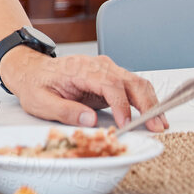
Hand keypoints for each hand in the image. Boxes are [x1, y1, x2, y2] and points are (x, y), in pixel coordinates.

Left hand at [0, 49, 167, 131]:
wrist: (33, 71)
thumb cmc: (36, 85)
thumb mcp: (40, 102)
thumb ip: (65, 111)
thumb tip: (89, 121)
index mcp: (80, 69)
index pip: (109, 84)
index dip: (121, 105)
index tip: (126, 124)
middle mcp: (98, 66)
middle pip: (130, 81)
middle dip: (147, 104)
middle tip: (156, 126)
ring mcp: (106, 71)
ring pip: (137, 83)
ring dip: (152, 103)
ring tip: (160, 124)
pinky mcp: (111, 79)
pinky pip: (133, 88)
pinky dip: (146, 101)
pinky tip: (153, 116)